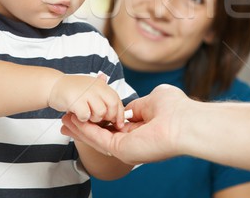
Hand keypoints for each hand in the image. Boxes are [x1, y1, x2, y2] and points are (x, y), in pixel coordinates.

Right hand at [49, 73, 124, 128]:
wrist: (53, 86)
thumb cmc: (73, 89)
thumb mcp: (90, 86)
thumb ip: (101, 90)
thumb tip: (109, 84)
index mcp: (101, 85)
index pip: (117, 100)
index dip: (119, 114)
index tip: (119, 124)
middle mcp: (96, 87)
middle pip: (111, 106)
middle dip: (109, 117)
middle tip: (100, 121)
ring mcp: (86, 93)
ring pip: (100, 113)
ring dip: (94, 119)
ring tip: (86, 116)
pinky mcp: (76, 101)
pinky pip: (86, 116)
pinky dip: (83, 119)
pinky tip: (78, 115)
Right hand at [60, 84, 189, 164]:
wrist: (185, 122)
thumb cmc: (177, 109)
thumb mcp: (153, 99)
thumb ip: (138, 105)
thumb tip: (128, 108)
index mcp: (143, 130)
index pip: (115, 126)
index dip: (99, 119)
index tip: (85, 111)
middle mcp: (134, 142)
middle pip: (102, 134)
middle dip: (83, 127)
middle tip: (66, 119)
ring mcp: (128, 148)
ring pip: (98, 138)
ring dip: (80, 129)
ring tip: (64, 119)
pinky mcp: (123, 150)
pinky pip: (99, 139)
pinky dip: (85, 130)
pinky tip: (74, 121)